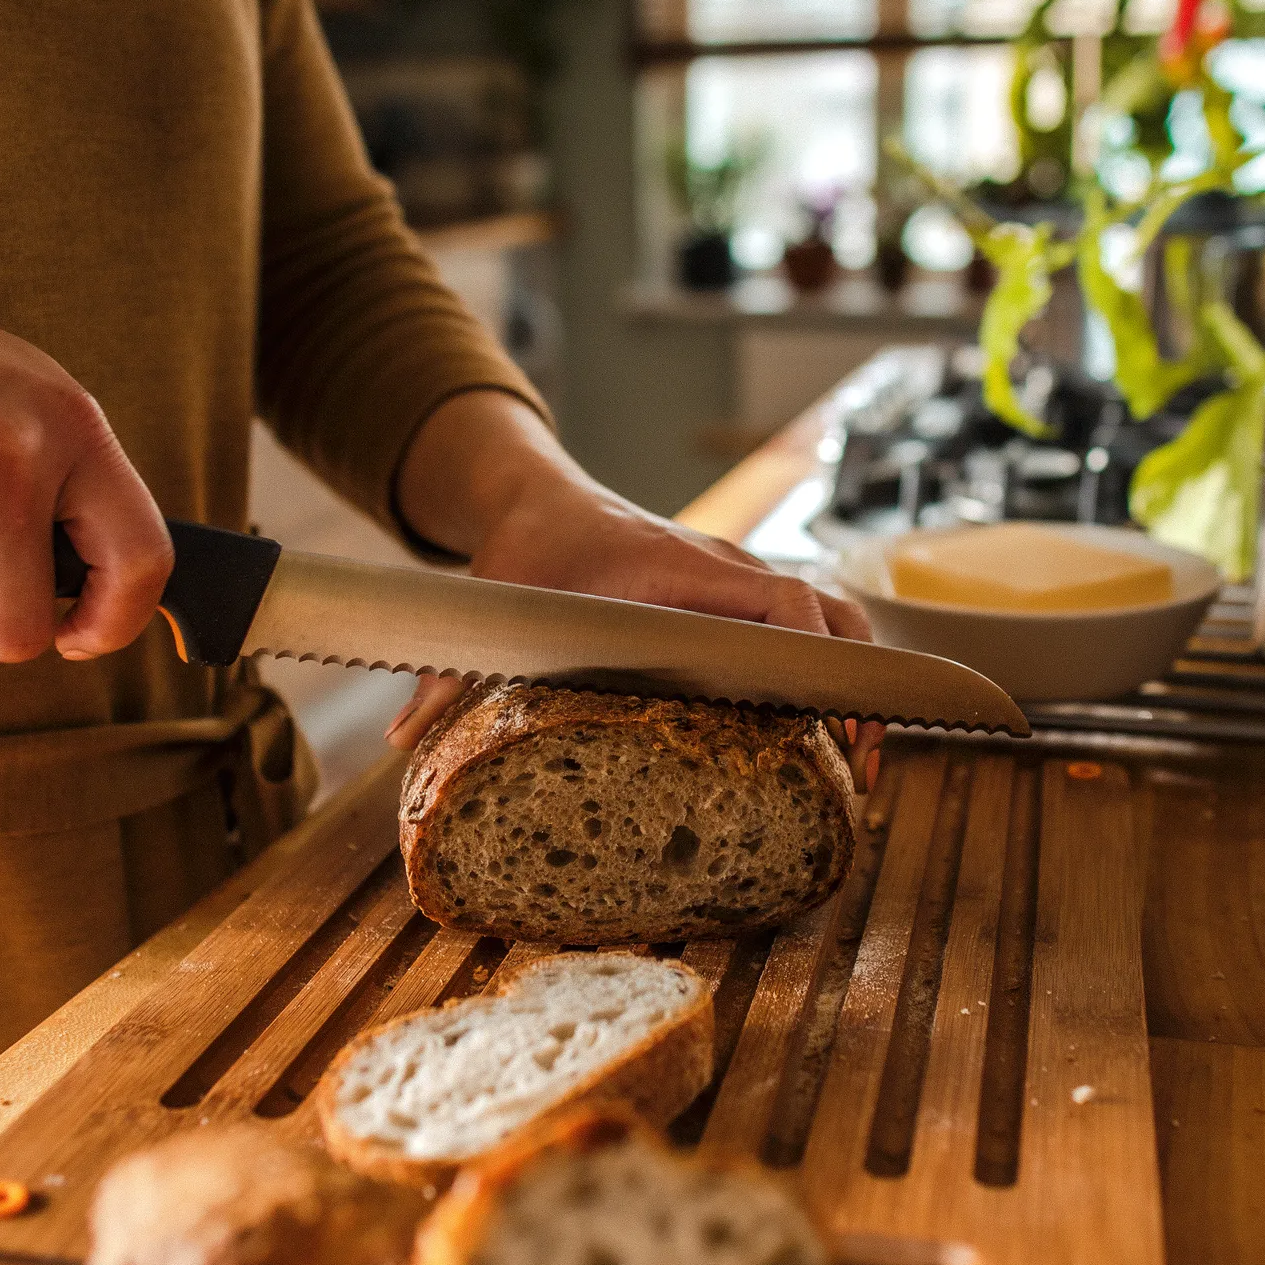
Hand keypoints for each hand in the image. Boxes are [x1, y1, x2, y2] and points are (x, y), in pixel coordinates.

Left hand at [384, 393, 881, 787]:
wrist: (540, 500)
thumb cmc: (525, 554)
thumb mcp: (491, 606)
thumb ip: (448, 672)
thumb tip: (400, 738)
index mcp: (677, 568)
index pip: (776, 601)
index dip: (812, 658)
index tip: (834, 717)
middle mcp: (723, 569)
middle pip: (828, 613)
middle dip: (860, 685)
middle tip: (864, 765)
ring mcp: (737, 580)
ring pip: (830, 617)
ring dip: (856, 679)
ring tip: (861, 759)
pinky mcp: (737, 596)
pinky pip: (807, 625)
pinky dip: (831, 668)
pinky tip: (828, 730)